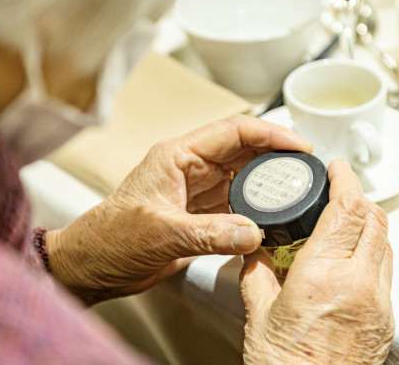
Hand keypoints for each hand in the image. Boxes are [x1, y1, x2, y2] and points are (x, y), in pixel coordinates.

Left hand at [46, 115, 312, 303]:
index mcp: (177, 156)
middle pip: (243, 152)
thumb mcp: (159, 233)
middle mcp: (190, 169)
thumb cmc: (107, 238)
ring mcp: (196, 193)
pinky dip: (257, 211)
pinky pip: (237, 206)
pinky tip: (273, 219)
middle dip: (276, 157)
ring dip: (269, 184)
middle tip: (306, 169)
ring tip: (297, 191)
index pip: (233, 131)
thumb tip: (252, 232)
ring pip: (243, 179)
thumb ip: (208, 233)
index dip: (270, 134)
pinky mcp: (199, 217)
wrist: (91, 266)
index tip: (298, 145)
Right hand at [240, 160, 393, 363]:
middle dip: (359, 197)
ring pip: (386, 242)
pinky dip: (373, 252)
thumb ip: (256, 275)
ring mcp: (378, 304)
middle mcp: (360, 286)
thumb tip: (255, 254)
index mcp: (323, 277)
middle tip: (339, 191)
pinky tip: (351, 260)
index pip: (347, 209)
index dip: (345, 180)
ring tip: (344, 223)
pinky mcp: (386, 320)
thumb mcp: (258, 317)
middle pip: (375, 219)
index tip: (337, 169)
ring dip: (369, 223)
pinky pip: (386, 270)